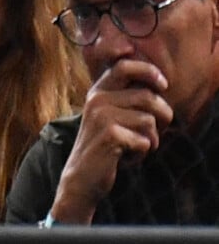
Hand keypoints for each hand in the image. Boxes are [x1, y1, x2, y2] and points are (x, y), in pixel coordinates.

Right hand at [50, 59, 172, 223]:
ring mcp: (101, 116)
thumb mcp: (109, 115)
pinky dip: (142, 153)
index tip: (163, 85)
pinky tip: (126, 157)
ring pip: (149, 121)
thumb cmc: (103, 145)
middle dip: (162, 116)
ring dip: (151, 139)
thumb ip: (126, 98)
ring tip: (135, 147)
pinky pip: (145, 141)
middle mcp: (97, 99)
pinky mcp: (109, 135)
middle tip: (156, 130)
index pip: (124, 66)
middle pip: (147, 97)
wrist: (81, 177)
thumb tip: (159, 85)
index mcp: (98, 91)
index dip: (148, 70)